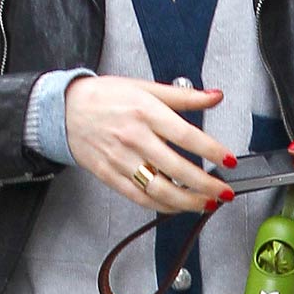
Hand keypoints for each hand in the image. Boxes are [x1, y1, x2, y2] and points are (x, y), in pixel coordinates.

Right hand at [65, 75, 235, 214]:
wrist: (63, 110)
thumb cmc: (104, 97)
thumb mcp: (145, 87)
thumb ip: (183, 96)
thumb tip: (215, 96)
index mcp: (145, 112)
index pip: (187, 136)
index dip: (212, 150)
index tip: (229, 160)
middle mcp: (134, 137)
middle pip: (177, 168)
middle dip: (206, 184)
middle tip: (225, 191)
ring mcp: (121, 160)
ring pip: (160, 189)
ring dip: (187, 201)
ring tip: (206, 204)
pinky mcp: (110, 176)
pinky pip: (140, 198)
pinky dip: (162, 206)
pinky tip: (178, 206)